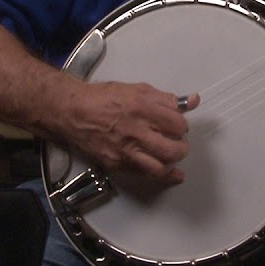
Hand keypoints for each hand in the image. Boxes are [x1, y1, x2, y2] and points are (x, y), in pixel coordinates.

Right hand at [61, 81, 200, 183]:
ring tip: (172, 155)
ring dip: (172, 162)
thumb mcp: (138, 89)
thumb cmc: (102, 98)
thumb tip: (192, 101)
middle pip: (173, 148)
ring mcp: (125, 150)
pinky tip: (172, 173)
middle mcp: (135, 131)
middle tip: (179, 141)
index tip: (177, 124)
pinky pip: (145, 174)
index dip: (181, 124)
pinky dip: (163, 176)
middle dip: (182, 146)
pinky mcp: (117, 163)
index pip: (177, 123)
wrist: (72, 112)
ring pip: (161, 166)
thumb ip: (166, 98)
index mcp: (142, 107)